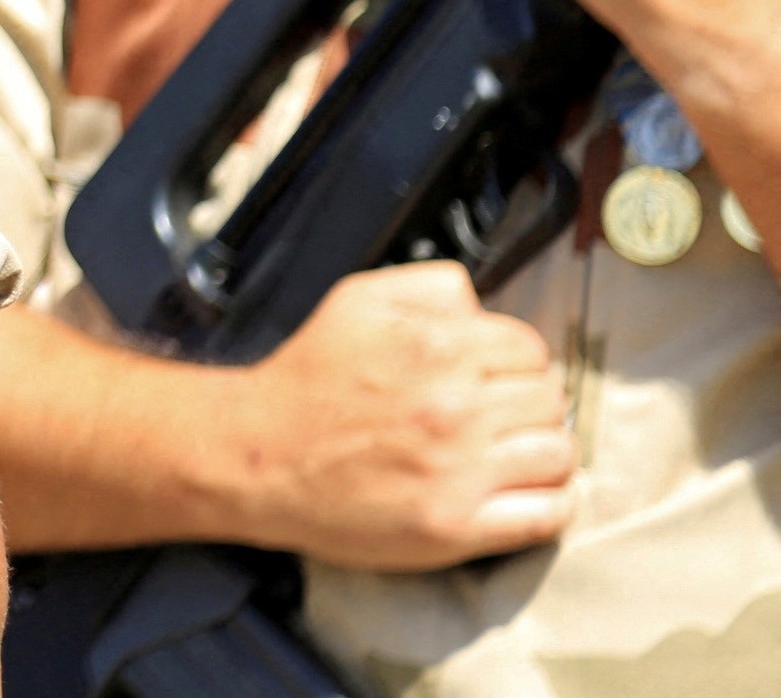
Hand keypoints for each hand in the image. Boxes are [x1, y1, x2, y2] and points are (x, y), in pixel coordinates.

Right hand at [223, 263, 573, 568]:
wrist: (255, 455)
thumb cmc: (305, 383)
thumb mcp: (356, 301)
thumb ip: (428, 287)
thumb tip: (482, 303)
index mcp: (436, 347)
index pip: (530, 349)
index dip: (516, 361)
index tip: (496, 378)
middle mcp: (454, 406)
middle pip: (549, 401)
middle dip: (528, 405)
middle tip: (497, 417)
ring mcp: (458, 470)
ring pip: (558, 454)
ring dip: (542, 453)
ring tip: (510, 454)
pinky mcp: (455, 526)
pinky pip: (547, 515)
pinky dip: (550, 504)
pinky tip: (523, 493)